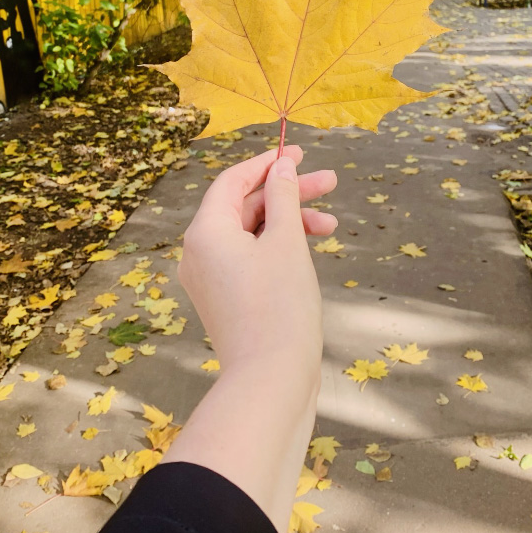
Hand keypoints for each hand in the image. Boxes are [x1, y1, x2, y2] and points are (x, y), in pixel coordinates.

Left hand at [178, 145, 336, 372]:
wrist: (271, 380)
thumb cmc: (280, 305)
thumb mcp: (286, 241)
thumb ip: (283, 196)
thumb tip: (281, 166)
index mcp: (205, 232)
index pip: (232, 181)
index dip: (267, 163)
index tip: (298, 153)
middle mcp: (200, 252)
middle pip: (245, 207)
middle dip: (288, 193)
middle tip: (329, 182)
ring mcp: (211, 278)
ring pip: (252, 234)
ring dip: (290, 223)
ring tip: (331, 224)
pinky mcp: (227, 298)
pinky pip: (250, 258)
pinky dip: (278, 249)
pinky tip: (311, 249)